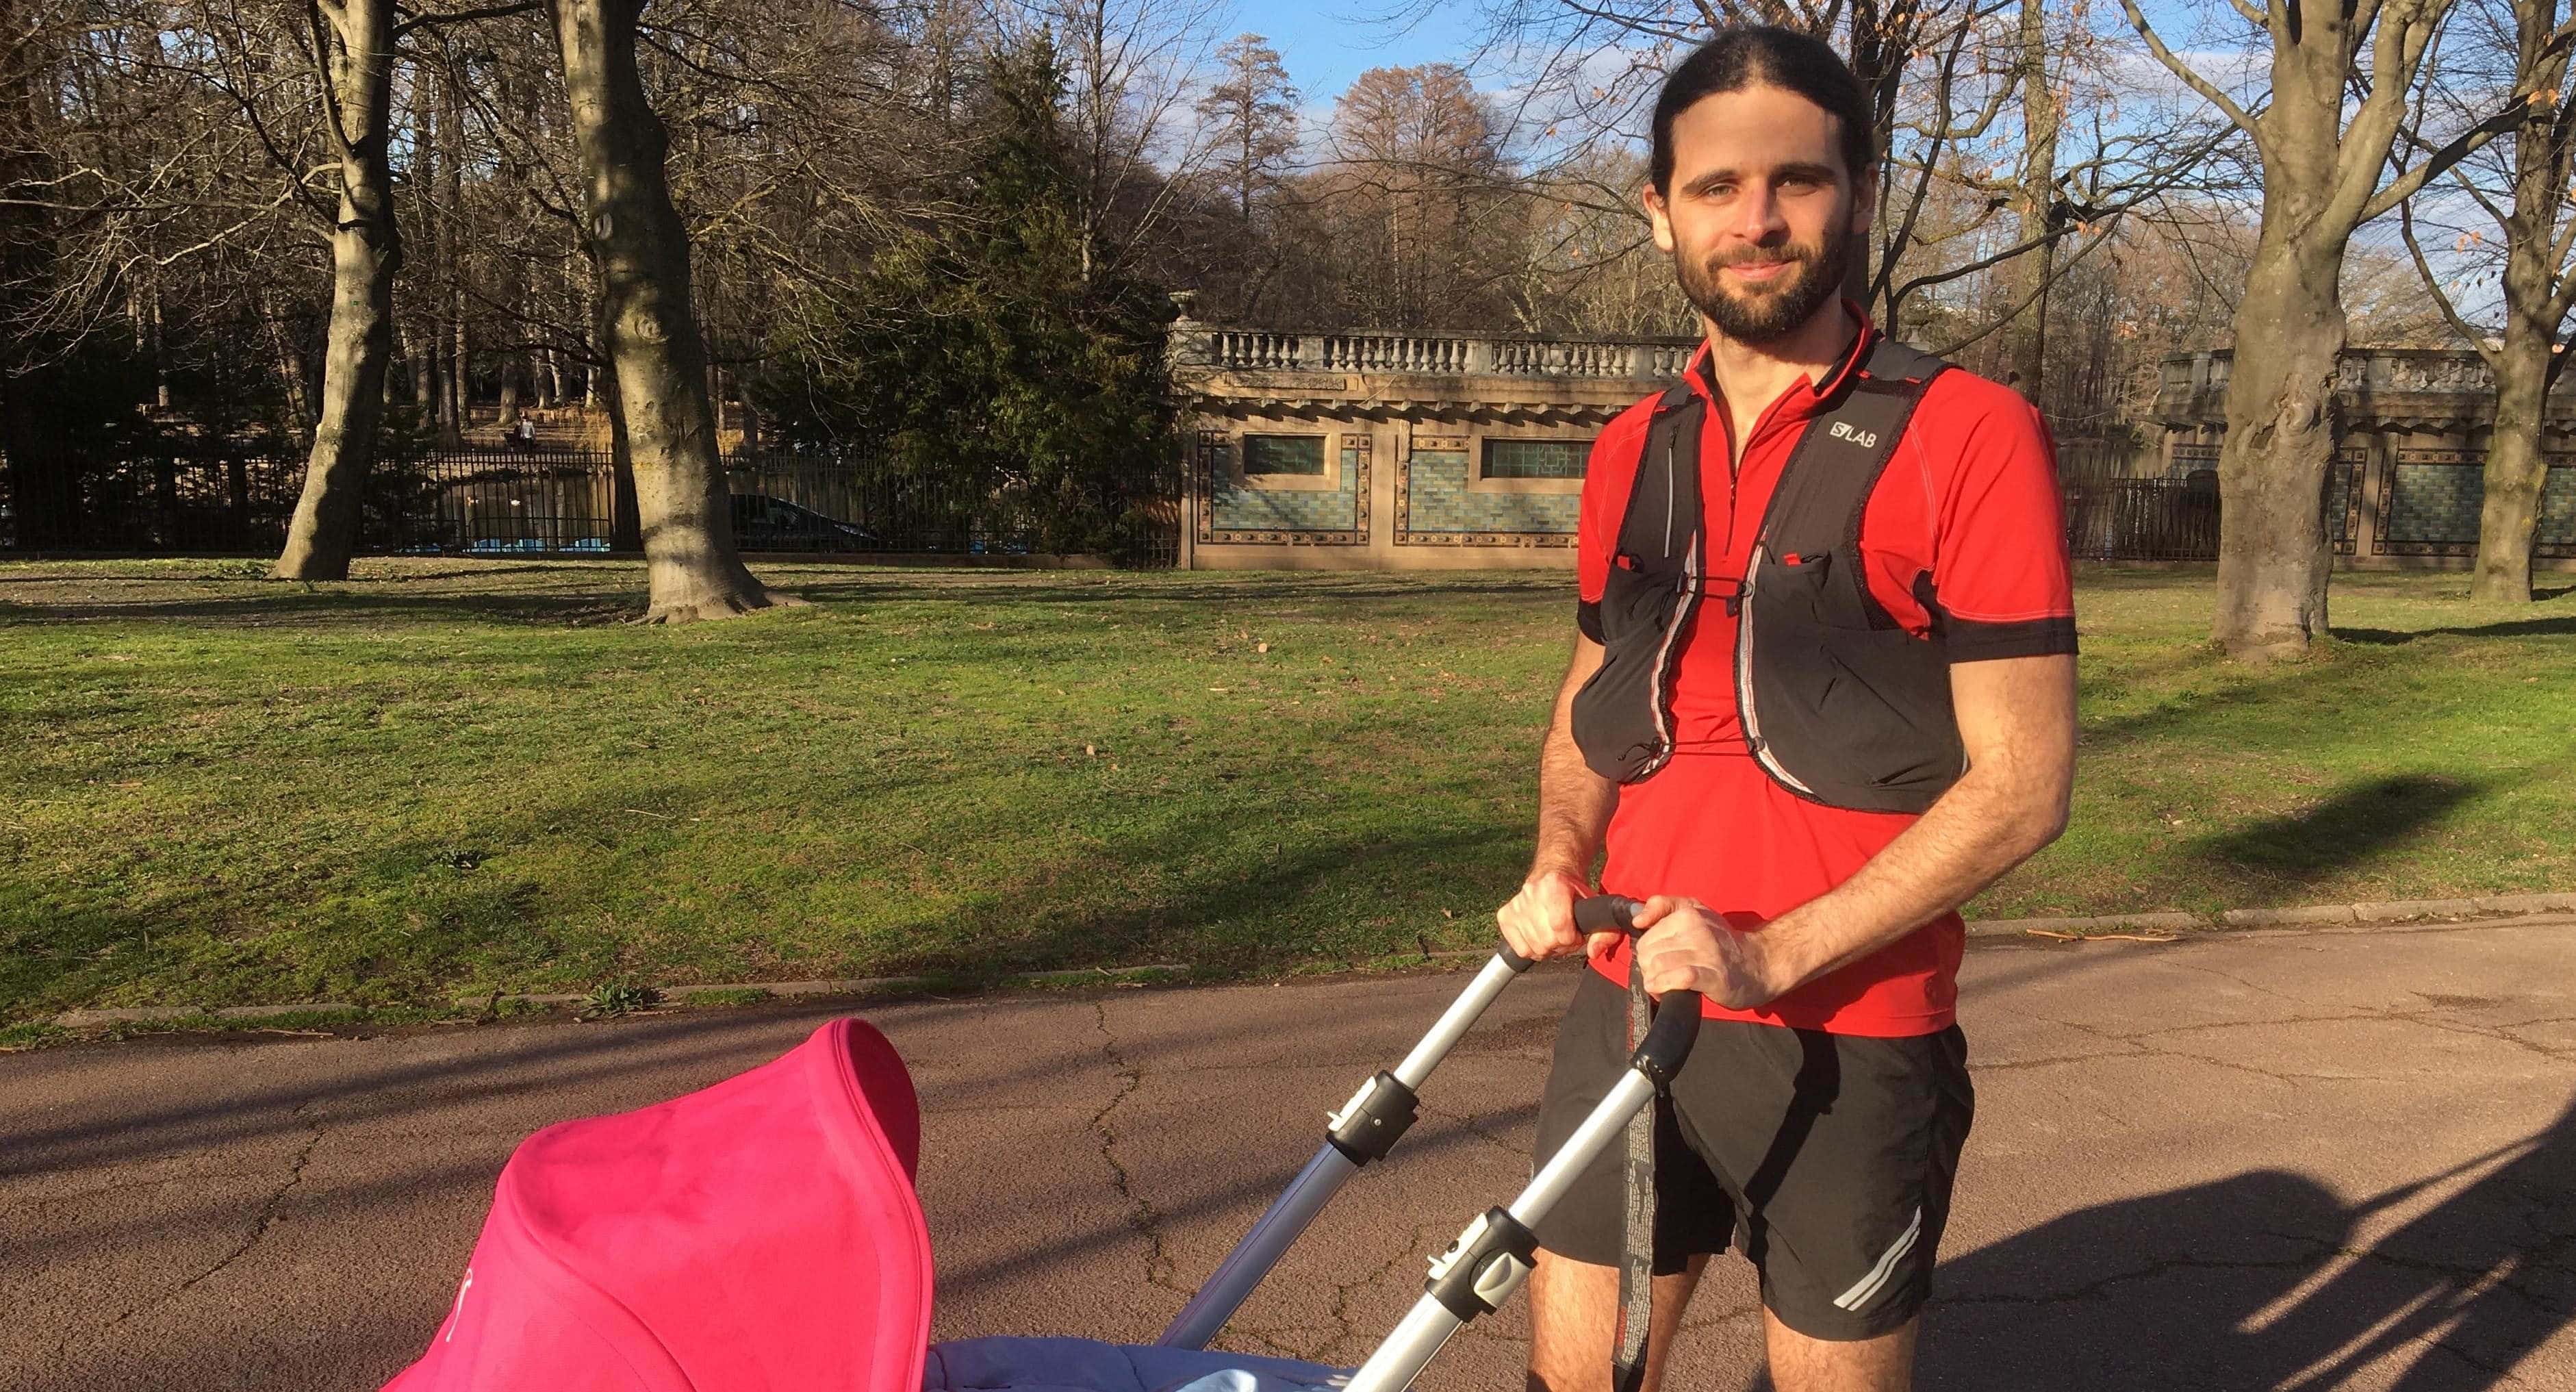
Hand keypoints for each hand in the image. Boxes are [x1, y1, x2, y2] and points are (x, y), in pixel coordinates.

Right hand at [1497, 870, 1619, 962]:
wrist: (1552, 875)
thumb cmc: (1574, 893)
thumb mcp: (1596, 907)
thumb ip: (1605, 931)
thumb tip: (1593, 951)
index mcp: (1555, 884)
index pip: (1560, 927)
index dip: (1572, 938)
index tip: (1576, 934)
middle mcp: (1531, 891)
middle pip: (1547, 940)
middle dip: (1561, 945)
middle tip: (1565, 935)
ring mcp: (1516, 904)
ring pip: (1534, 947)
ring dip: (1548, 948)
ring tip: (1553, 935)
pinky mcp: (1505, 915)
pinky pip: (1520, 949)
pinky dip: (1532, 949)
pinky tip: (1539, 937)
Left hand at [1631, 895, 1781, 1010]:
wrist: (1759, 964)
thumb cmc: (1722, 943)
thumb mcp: (1695, 912)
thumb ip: (1663, 906)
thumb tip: (1637, 919)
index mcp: (1688, 912)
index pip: (1645, 936)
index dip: (1645, 954)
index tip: (1656, 963)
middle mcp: (1697, 928)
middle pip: (1648, 953)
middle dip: (1649, 970)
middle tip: (1662, 977)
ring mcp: (1706, 951)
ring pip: (1658, 966)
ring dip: (1655, 982)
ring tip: (1666, 985)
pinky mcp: (1713, 975)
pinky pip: (1677, 979)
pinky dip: (1665, 987)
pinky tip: (1667, 992)